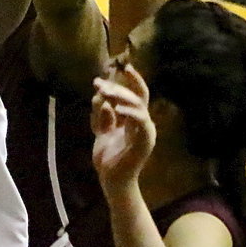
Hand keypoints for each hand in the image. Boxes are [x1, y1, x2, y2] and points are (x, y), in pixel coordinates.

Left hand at [91, 63, 155, 191]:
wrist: (111, 180)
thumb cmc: (108, 157)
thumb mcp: (100, 131)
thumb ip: (101, 115)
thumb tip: (101, 98)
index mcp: (133, 119)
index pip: (137, 94)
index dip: (132, 79)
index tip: (121, 66)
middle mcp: (142, 123)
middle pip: (137, 96)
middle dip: (118, 86)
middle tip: (99, 83)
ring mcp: (146, 131)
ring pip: (139, 105)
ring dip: (121, 95)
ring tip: (104, 91)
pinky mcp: (145, 141)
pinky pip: (141, 121)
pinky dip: (130, 112)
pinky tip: (116, 107)